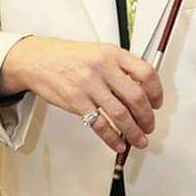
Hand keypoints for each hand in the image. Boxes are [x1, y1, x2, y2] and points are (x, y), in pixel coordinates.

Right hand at [0, 37, 162, 152]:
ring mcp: (89, 85)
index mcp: (113, 53)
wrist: (38, 60)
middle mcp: (103, 68)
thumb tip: (142, 91)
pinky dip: (112, 138)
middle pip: (136, 97)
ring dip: (134, 132)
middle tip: (149, 126)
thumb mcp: (99, 52)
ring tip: (139, 139)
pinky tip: (118, 143)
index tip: (157, 103)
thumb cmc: (69, 57)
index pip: (146, 72)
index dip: (156, 91)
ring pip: (121, 114)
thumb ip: (120, 67)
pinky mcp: (76, 101)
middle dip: (147, 117)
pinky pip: (100, 124)